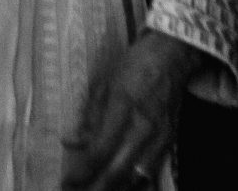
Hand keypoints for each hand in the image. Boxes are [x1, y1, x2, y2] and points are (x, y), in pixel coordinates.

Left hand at [64, 30, 201, 188]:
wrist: (171, 58)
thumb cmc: (131, 67)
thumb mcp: (102, 84)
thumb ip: (88, 116)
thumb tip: (70, 143)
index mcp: (122, 110)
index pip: (99, 151)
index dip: (82, 171)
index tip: (66, 182)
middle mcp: (143, 128)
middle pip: (119, 170)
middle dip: (96, 187)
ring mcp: (160, 137)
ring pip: (137, 176)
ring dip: (115, 188)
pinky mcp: (170, 141)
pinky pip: (152, 170)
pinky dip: (137, 183)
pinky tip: (123, 188)